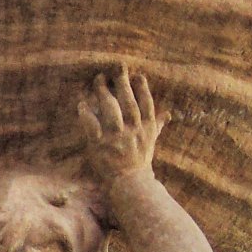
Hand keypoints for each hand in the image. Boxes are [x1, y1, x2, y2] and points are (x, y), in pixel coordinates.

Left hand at [78, 66, 165, 181]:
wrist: (130, 183)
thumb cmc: (139, 160)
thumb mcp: (151, 141)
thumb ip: (158, 125)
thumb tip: (169, 113)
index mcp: (147, 128)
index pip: (146, 104)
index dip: (143, 89)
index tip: (138, 75)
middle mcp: (133, 131)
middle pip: (128, 102)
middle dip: (123, 83)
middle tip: (117, 68)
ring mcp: (117, 138)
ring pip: (111, 110)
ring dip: (103, 92)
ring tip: (98, 79)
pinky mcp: (100, 146)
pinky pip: (92, 125)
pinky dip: (86, 114)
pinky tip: (81, 104)